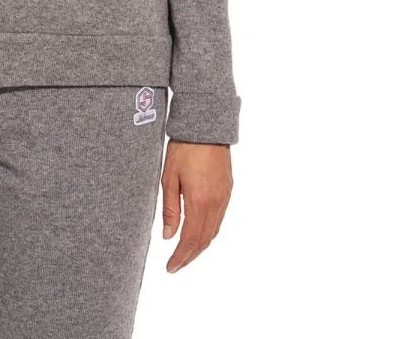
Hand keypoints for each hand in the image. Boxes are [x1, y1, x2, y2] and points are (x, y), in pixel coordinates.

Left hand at [160, 138, 232, 271]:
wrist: (206, 126)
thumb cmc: (183, 148)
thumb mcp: (169, 177)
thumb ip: (170, 209)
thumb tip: (168, 236)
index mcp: (199, 201)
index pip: (190, 240)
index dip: (180, 257)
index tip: (170, 268)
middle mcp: (215, 203)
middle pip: (204, 240)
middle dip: (190, 256)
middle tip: (175, 266)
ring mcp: (224, 197)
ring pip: (213, 232)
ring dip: (199, 246)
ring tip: (184, 254)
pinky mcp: (228, 190)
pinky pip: (219, 219)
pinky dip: (208, 232)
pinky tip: (198, 233)